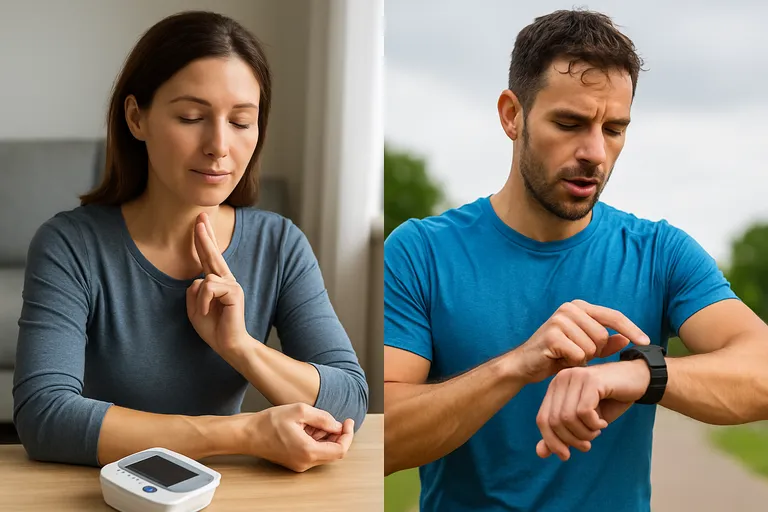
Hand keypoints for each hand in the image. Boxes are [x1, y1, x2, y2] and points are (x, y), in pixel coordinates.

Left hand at [186, 212, 248, 358]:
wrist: (229, 345)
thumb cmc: (213, 329)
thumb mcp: (194, 308)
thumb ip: (193, 291)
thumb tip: (198, 279)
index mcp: (217, 283)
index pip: (208, 258)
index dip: (204, 239)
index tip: (200, 222)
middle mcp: (226, 280)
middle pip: (212, 254)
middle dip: (204, 235)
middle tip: (200, 216)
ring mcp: (232, 285)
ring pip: (205, 279)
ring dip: (199, 300)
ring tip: (205, 314)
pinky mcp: (235, 292)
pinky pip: (209, 288)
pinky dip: (204, 303)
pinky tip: (209, 313)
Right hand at [244, 403, 354, 471]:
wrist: (247, 434)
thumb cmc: (268, 422)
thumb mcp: (300, 411)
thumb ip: (323, 418)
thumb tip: (337, 425)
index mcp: (308, 451)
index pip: (340, 450)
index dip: (347, 435)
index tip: (347, 421)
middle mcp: (305, 462)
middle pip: (333, 451)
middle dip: (335, 434)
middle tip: (329, 418)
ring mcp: (299, 464)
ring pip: (323, 451)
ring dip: (324, 435)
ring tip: (310, 421)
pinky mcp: (295, 461)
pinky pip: (313, 451)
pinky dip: (315, 439)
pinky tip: (305, 426)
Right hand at [513, 300, 650, 383]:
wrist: (525, 364)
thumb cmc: (556, 355)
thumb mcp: (585, 348)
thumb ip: (605, 344)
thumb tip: (627, 340)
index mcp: (579, 306)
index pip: (613, 315)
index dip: (631, 329)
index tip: (646, 342)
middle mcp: (569, 308)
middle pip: (603, 335)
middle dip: (595, 351)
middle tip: (577, 354)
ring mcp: (559, 319)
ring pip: (592, 346)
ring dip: (583, 358)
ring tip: (567, 356)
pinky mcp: (552, 335)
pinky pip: (579, 354)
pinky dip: (573, 363)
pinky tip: (560, 360)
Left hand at [535, 359, 649, 460]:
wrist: (638, 380)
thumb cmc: (609, 400)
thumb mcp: (584, 422)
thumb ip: (562, 435)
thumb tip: (540, 453)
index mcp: (555, 387)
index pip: (542, 419)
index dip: (551, 441)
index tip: (565, 455)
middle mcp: (561, 379)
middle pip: (554, 421)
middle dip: (571, 440)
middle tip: (587, 444)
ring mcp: (575, 377)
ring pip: (568, 418)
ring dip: (584, 433)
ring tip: (596, 430)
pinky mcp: (591, 380)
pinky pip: (584, 412)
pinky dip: (594, 424)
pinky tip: (602, 422)